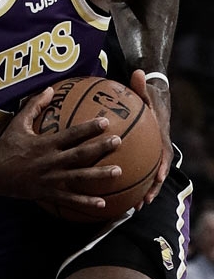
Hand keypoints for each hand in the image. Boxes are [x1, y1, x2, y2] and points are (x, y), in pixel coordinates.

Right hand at [0, 87, 122, 213]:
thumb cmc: (4, 147)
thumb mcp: (17, 123)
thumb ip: (34, 106)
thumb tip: (50, 90)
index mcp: (44, 144)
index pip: (71, 134)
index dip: (89, 128)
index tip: (106, 122)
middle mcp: (50, 161)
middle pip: (80, 155)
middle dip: (101, 148)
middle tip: (118, 142)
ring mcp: (50, 179)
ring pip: (80, 178)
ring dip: (100, 175)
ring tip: (118, 172)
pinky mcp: (48, 193)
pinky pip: (69, 199)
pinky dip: (86, 202)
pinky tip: (103, 203)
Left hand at [128, 69, 171, 205]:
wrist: (154, 100)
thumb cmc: (147, 95)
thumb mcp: (145, 90)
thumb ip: (140, 84)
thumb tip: (137, 72)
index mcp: (160, 134)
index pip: (164, 151)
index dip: (162, 164)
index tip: (158, 176)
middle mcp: (158, 147)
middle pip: (157, 170)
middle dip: (152, 187)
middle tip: (143, 201)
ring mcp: (150, 153)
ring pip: (148, 175)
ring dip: (142, 190)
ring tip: (133, 207)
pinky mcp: (142, 155)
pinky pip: (137, 170)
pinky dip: (129, 181)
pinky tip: (115, 192)